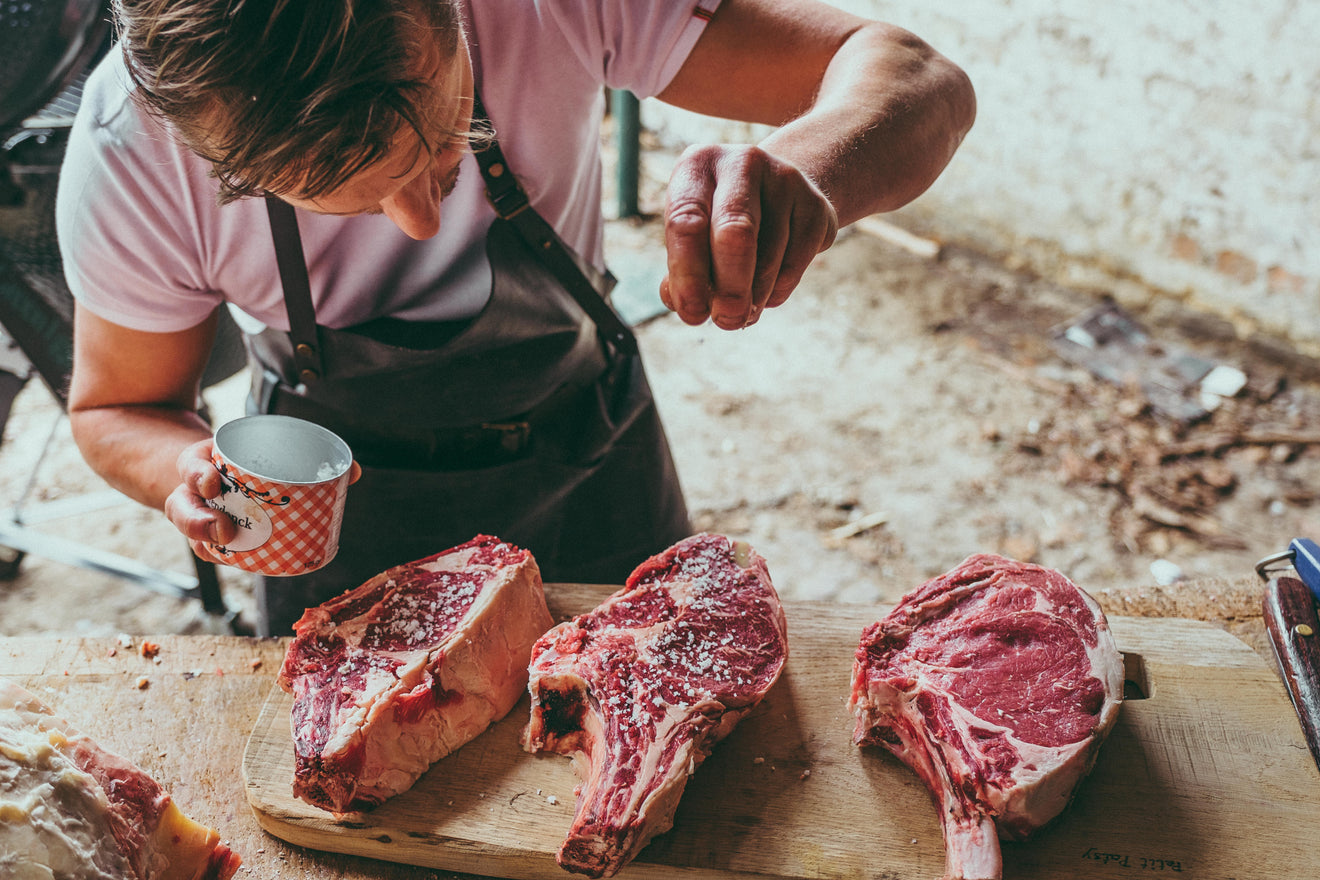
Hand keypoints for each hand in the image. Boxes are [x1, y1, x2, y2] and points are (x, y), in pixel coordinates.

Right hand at [163, 438, 361, 563]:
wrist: (220, 472)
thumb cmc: (251, 463)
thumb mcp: (268, 450)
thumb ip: (311, 460)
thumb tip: (355, 471)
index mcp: (204, 463)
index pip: (190, 466)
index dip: (198, 475)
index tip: (212, 482)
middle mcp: (195, 491)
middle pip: (183, 507)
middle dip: (198, 521)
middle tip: (224, 531)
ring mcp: (199, 514)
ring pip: (191, 533)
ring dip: (206, 544)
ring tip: (229, 550)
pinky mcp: (209, 536)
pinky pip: (206, 551)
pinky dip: (219, 557)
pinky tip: (235, 563)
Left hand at [660, 143, 837, 328]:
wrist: (774, 194)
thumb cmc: (717, 223)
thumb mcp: (692, 236)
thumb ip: (680, 273)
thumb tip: (685, 304)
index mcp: (698, 166)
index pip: (686, 222)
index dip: (687, 275)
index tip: (693, 313)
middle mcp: (742, 163)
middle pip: (735, 233)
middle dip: (730, 289)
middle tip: (727, 321)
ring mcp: (785, 178)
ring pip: (770, 255)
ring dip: (755, 297)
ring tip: (744, 312)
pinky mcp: (816, 204)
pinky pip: (797, 262)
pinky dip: (779, 291)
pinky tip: (768, 293)